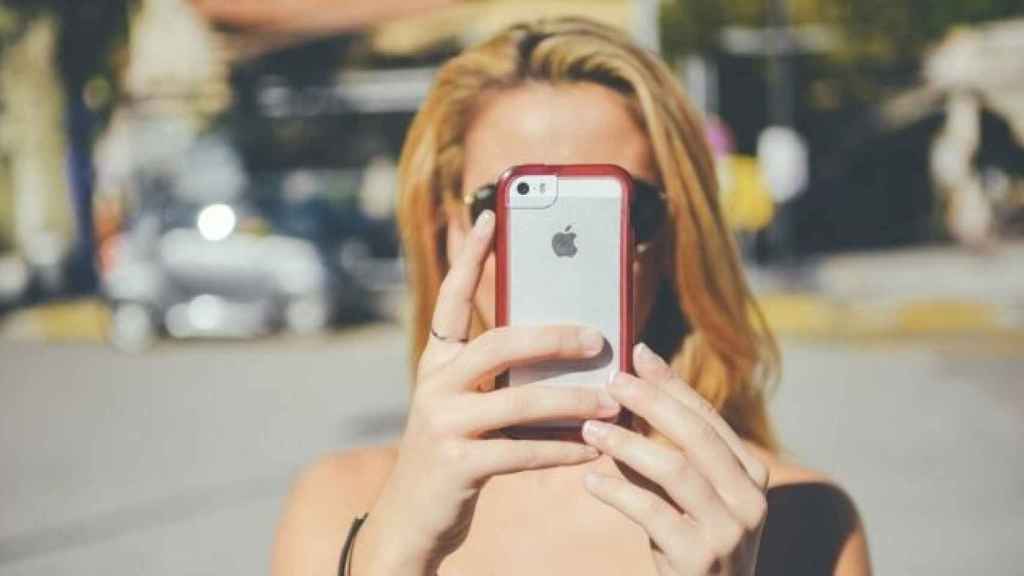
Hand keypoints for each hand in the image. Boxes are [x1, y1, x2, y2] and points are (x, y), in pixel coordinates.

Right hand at [352, 209, 620, 575]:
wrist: (413, 517)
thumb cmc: (454, 451)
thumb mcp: (466, 405)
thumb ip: (502, 377)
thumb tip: (570, 354)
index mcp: (436, 361)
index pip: (452, 299)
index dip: (470, 257)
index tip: (489, 216)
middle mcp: (434, 384)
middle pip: (500, 343)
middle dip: (554, 337)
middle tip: (597, 338)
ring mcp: (442, 423)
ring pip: (520, 400)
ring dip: (574, 401)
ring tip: (611, 401)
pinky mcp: (458, 464)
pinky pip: (524, 451)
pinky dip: (563, 448)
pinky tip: (591, 446)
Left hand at [580, 343, 769, 574]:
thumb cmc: (691, 547)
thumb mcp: (688, 498)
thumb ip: (664, 454)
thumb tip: (623, 398)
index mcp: (751, 475)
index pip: (708, 417)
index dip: (671, 383)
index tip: (637, 354)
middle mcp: (750, 499)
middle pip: (696, 435)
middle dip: (651, 402)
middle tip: (611, 383)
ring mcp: (729, 531)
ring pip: (675, 470)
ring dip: (627, 444)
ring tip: (589, 429)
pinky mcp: (699, 559)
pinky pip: (652, 513)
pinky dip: (618, 492)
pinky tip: (591, 481)